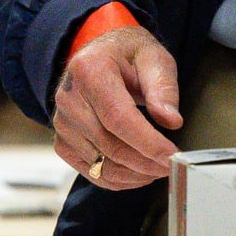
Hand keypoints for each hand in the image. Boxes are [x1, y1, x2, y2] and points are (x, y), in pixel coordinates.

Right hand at [52, 24, 181, 188]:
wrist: (100, 55)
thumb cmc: (128, 56)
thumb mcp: (153, 58)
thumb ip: (163, 88)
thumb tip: (171, 121)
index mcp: (89, 71)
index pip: (118, 117)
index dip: (147, 142)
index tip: (172, 156)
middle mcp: (68, 98)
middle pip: (109, 145)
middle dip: (146, 162)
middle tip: (173, 165)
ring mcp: (62, 123)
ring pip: (101, 164)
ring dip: (135, 174)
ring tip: (159, 169)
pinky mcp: (63, 142)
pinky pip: (91, 172)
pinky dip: (118, 180)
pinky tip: (139, 174)